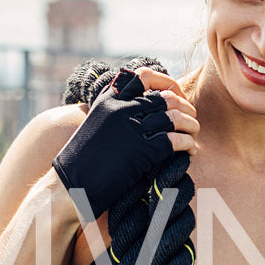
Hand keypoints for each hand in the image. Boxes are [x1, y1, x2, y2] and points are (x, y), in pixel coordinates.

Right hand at [52, 66, 199, 220]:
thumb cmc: (84, 162)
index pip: (145, 76)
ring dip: (191, 126)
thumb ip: (119, 113)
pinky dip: (188, 145)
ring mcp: (130, 128)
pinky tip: (190, 152)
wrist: (71, 187)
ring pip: (175, 118)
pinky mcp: (141, 151)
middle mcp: (120, 108)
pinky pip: (176, 141)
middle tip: (191, 120)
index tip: (177, 96)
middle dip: (185, 108)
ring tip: (193, 136)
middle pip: (167, 97)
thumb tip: (151, 110)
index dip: (167, 84)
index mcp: (109, 99)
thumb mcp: (97, 126)